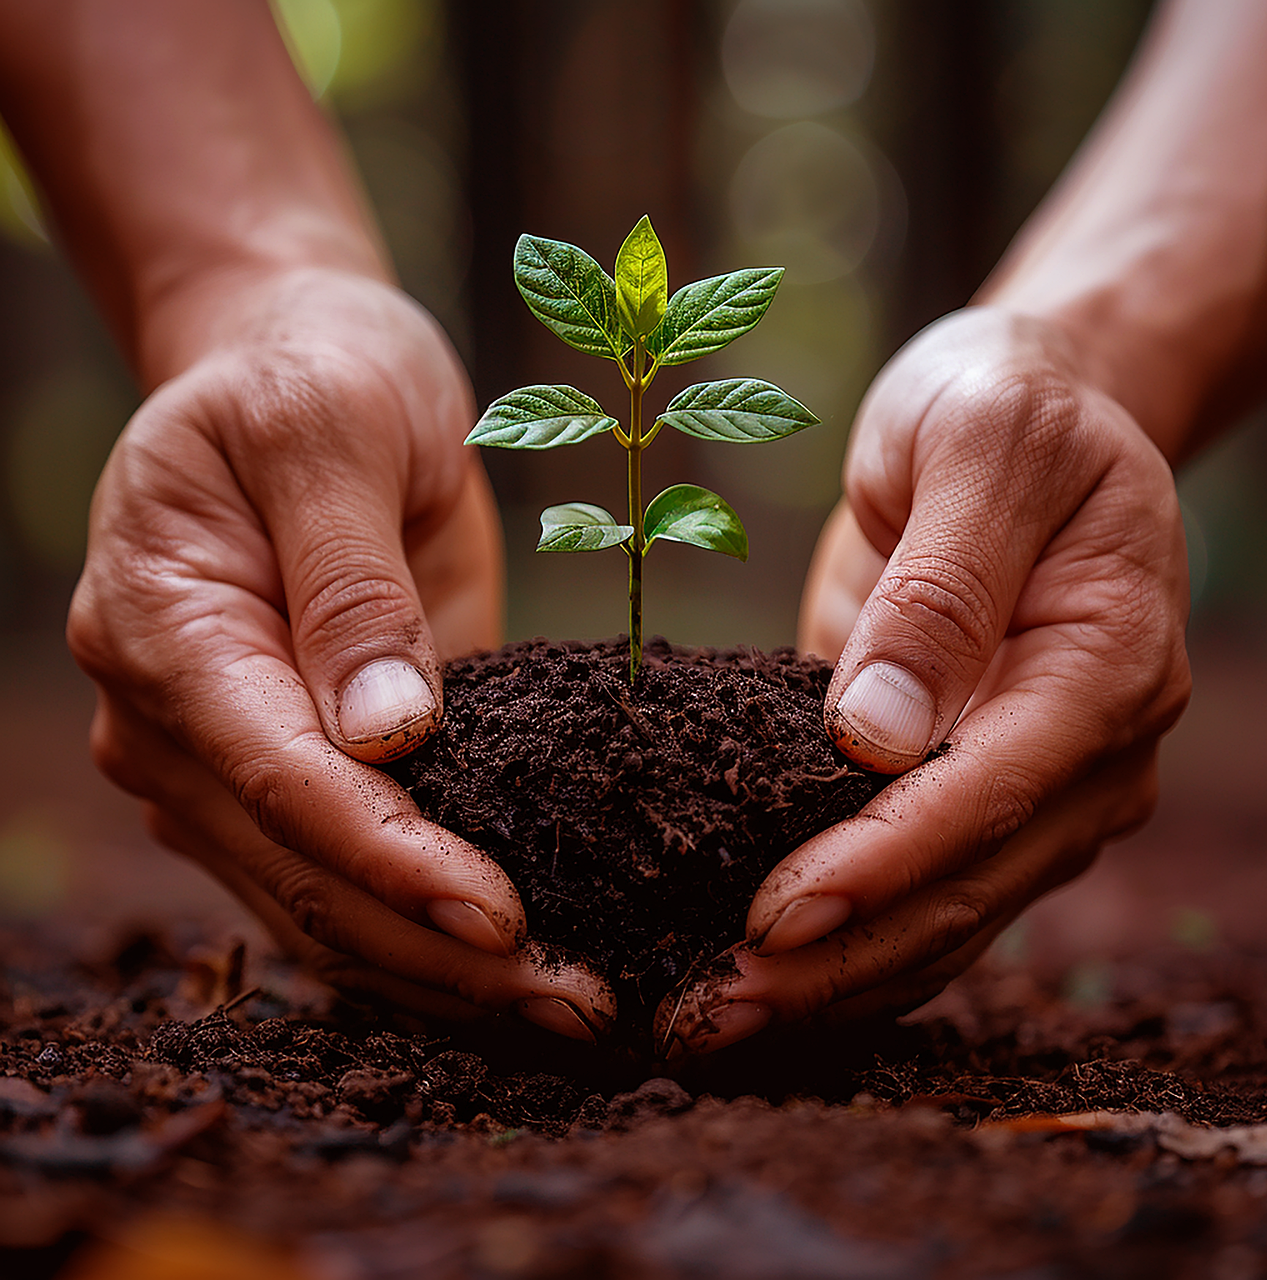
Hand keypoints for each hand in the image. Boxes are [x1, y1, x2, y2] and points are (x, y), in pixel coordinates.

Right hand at [68, 266, 614, 1041]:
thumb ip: (349, 583)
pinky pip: (345, 874)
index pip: (282, 778)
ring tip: (568, 1006)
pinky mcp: (296, 765)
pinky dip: (423, 929)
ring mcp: (229, 758)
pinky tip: (510, 963)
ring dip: (438, 967)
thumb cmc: (314, 375)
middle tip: (577, 1004)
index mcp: (165, 629)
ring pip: (320, 903)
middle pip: (303, 871)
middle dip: (436, 948)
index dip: (393, 859)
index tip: (501, 919)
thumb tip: (389, 739)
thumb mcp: (330, 434)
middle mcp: (177, 720)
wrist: (297, 362)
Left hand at [662, 307, 1190, 1053]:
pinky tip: (761, 977)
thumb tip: (875, 737)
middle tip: (714, 1014)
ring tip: (714, 1023)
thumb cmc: (1003, 409)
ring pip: (941, 916)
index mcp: (1105, 665)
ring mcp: (1029, 781)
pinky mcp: (964, 784)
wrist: (1027, 409)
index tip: (773, 917)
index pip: (990, 792)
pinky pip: (914, 886)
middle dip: (840, 957)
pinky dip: (843, 941)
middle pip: (964, 886)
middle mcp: (1082, 749)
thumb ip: (943, 588)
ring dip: (832, 978)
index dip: (881, 864)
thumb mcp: (979, 449)